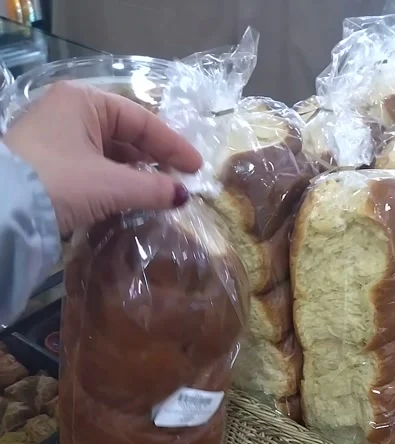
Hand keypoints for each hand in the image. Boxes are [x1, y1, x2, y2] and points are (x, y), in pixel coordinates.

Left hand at [4, 81, 202, 235]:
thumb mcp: (110, 185)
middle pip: (124, 135)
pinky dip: (115, 183)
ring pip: (108, 154)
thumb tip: (182, 196)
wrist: (2, 211)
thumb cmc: (59, 183)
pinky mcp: (49, 165)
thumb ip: (151, 189)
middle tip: (180, 182)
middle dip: (154, 160)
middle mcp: (68, 112)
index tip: (195, 168)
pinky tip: (132, 200)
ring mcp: (56, 139)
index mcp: (83, 101)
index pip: (140, 119)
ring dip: (135, 175)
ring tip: (160, 194)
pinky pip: (93, 168)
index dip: (172, 145)